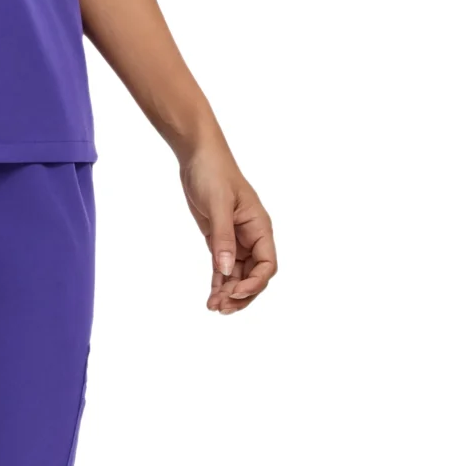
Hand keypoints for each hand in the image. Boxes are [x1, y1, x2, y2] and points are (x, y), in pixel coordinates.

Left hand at [180, 139, 277, 314]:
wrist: (198, 156)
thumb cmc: (214, 173)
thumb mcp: (218, 205)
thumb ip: (223, 238)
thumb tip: (227, 270)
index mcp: (260, 227)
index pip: (267, 264)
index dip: (255, 283)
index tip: (235, 292)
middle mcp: (252, 237)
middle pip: (254, 275)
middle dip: (241, 294)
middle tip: (221, 308)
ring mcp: (236, 239)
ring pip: (238, 275)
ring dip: (228, 292)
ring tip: (213, 308)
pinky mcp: (219, 240)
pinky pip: (223, 267)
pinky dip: (218, 283)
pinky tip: (210, 297)